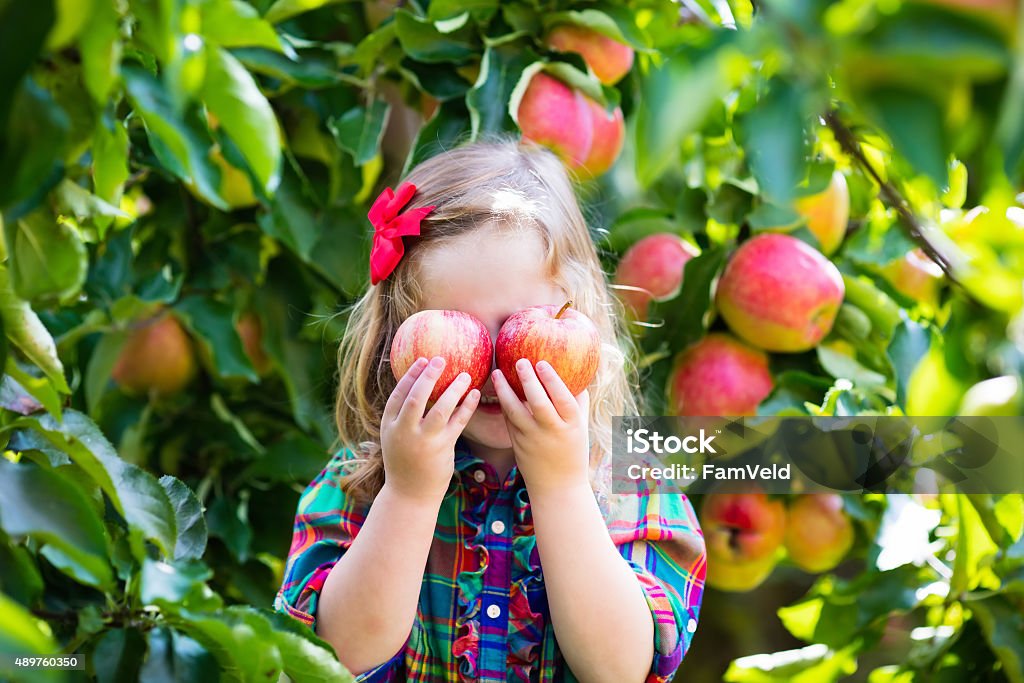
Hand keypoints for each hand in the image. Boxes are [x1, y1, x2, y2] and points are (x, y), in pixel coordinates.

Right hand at [381, 356, 480, 502]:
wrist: (409, 495)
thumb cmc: (404, 463)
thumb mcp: (394, 439)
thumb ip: (402, 418)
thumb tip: (417, 389)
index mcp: (389, 426)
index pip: (398, 395)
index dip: (410, 376)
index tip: (422, 361)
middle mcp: (404, 432)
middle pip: (417, 397)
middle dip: (429, 376)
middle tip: (441, 360)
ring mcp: (424, 441)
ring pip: (440, 409)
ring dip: (453, 389)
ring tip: (465, 375)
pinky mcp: (442, 448)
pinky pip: (457, 423)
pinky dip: (467, 406)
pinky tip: (474, 394)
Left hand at [492, 359, 590, 494]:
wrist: (557, 487)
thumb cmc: (573, 452)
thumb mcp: (581, 428)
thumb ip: (579, 402)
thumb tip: (577, 375)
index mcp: (571, 426)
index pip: (562, 399)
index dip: (552, 380)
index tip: (542, 363)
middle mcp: (551, 432)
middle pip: (538, 403)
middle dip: (527, 380)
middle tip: (520, 361)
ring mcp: (532, 439)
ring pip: (515, 412)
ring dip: (504, 391)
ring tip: (497, 372)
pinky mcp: (517, 445)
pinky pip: (509, 421)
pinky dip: (503, 405)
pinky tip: (499, 390)